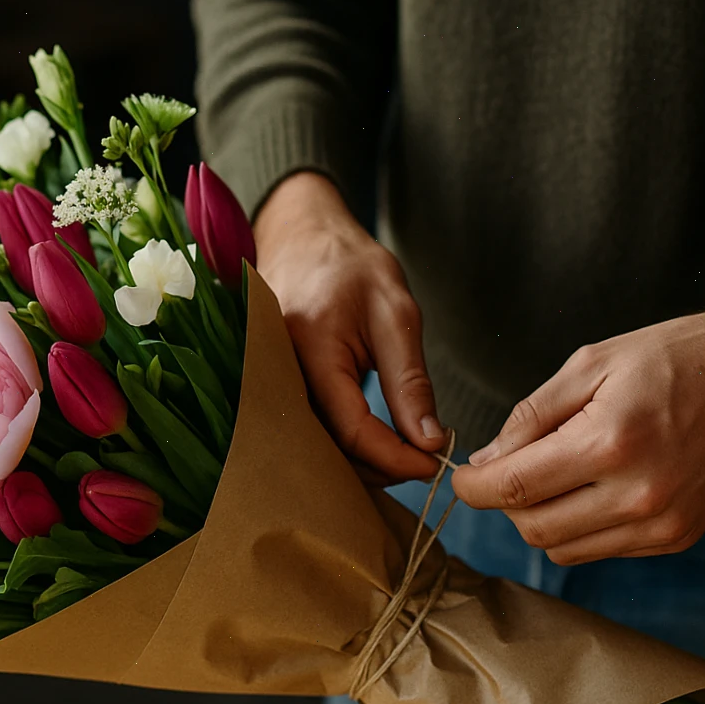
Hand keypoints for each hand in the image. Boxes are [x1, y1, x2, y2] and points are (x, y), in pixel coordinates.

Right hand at [254, 171, 446, 483]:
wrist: (303, 236)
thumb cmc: (351, 266)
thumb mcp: (396, 314)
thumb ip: (410, 380)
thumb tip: (429, 441)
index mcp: (310, 348)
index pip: (351, 428)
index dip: (394, 457)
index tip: (432, 464)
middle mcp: (278, 372)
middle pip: (328, 447)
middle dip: (380, 467)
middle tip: (425, 463)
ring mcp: (272, 382)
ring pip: (316, 445)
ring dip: (362, 460)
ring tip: (406, 454)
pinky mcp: (274, 388)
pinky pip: (308, 428)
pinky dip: (344, 444)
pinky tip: (376, 443)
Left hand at [449, 292, 704, 563]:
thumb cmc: (680, 356)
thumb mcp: (593, 362)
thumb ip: (532, 416)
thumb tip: (486, 462)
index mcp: (610, 442)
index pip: (513, 489)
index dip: (473, 488)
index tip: (464, 478)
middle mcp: (638, 495)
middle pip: (533, 529)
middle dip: (507, 504)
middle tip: (511, 469)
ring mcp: (662, 524)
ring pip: (564, 549)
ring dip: (543, 519)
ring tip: (556, 475)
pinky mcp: (678, 538)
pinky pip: (604, 550)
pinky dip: (584, 527)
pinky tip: (596, 488)